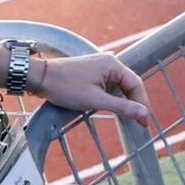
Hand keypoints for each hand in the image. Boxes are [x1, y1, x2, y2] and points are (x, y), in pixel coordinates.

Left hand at [35, 51, 151, 124]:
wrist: (40, 77)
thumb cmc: (66, 87)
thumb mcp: (95, 100)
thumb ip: (122, 107)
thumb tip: (144, 113)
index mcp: (113, 65)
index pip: (136, 84)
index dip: (142, 104)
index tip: (144, 122)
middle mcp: (110, 61)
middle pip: (130, 84)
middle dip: (135, 103)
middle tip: (140, 122)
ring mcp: (100, 65)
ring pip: (119, 85)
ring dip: (125, 100)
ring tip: (129, 117)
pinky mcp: (92, 71)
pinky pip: (109, 84)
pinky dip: (114, 96)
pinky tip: (114, 106)